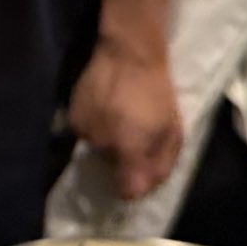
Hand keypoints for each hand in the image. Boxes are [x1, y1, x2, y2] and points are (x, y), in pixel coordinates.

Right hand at [69, 41, 182, 199]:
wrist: (128, 54)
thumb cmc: (157, 93)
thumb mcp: (173, 130)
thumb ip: (162, 164)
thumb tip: (147, 187)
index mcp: (130, 149)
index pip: (126, 191)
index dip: (133, 188)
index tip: (139, 175)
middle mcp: (103, 145)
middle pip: (112, 168)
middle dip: (124, 158)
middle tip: (135, 134)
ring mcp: (85, 131)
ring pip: (99, 150)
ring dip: (109, 141)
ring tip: (119, 118)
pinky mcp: (73, 118)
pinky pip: (86, 134)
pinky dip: (96, 127)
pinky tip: (104, 109)